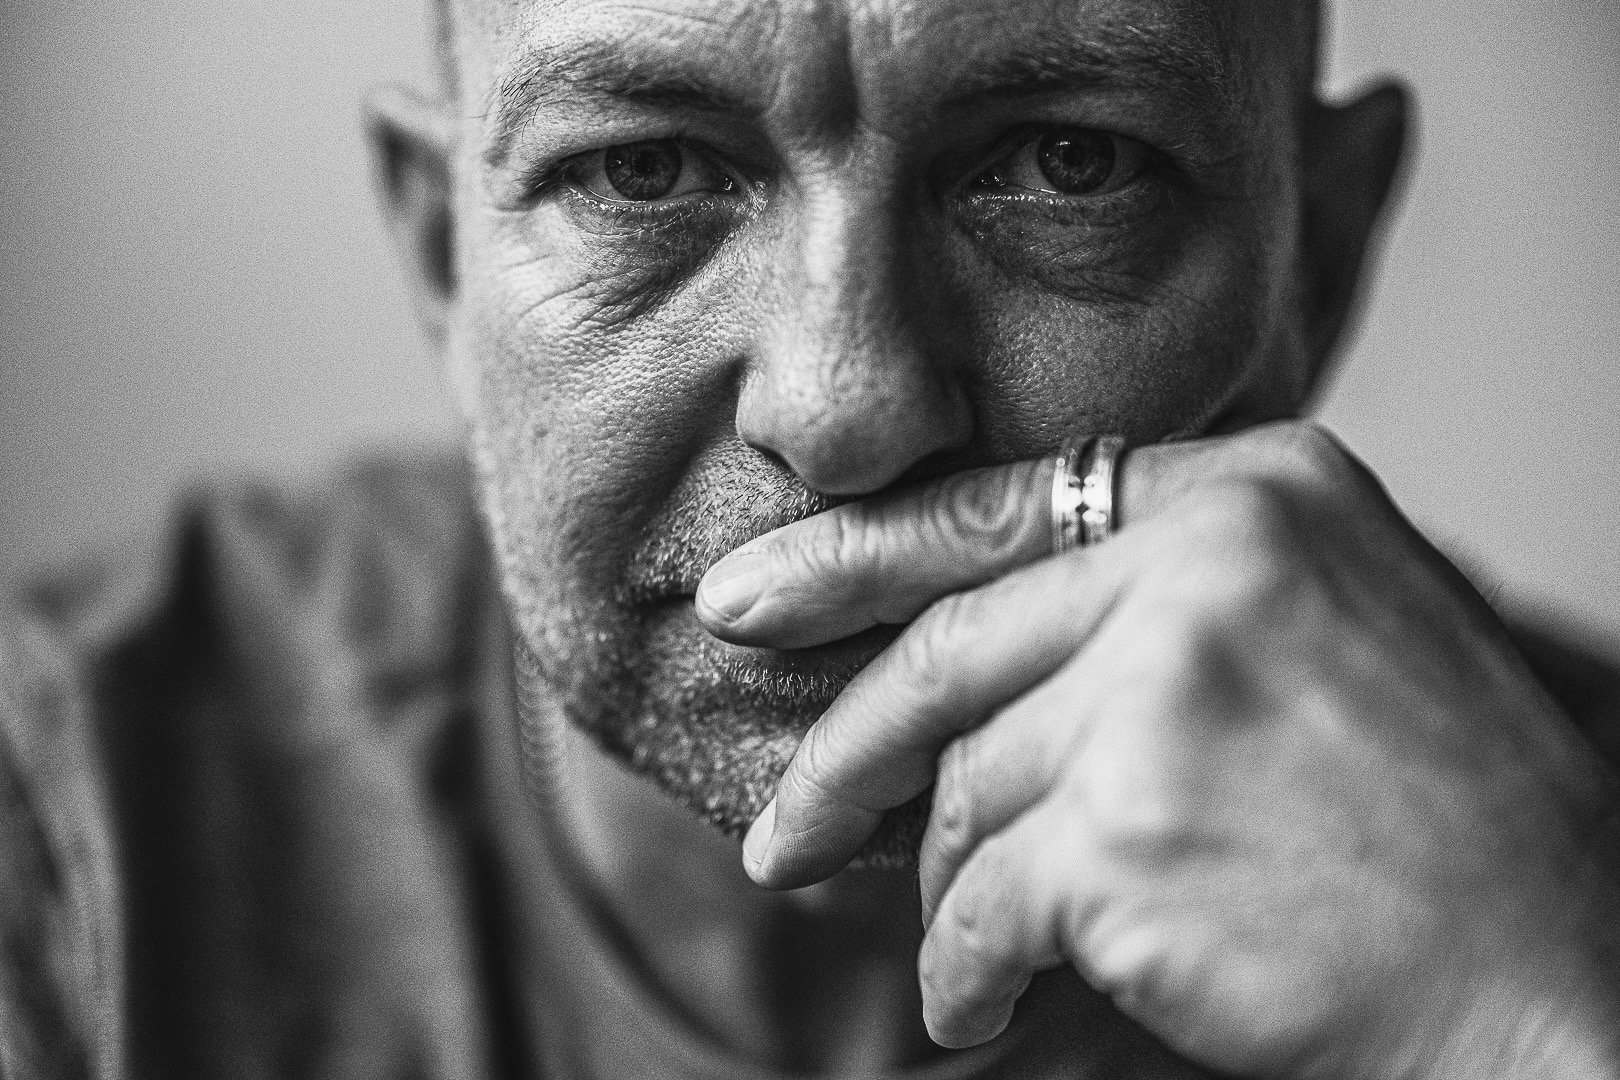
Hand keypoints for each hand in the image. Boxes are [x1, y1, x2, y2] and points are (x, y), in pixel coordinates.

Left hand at [695, 421, 1619, 1079]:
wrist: (1555, 983)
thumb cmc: (1436, 824)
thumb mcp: (1322, 634)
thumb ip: (1155, 604)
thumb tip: (960, 653)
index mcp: (1256, 492)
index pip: (1001, 510)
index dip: (851, 560)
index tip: (746, 600)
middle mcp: (1207, 564)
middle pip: (949, 652)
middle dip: (842, 755)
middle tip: (778, 832)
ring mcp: (1164, 692)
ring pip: (965, 790)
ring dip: (947, 887)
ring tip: (971, 947)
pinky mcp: (1128, 832)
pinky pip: (981, 904)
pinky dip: (962, 967)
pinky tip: (980, 1003)